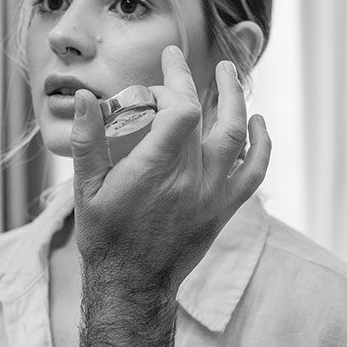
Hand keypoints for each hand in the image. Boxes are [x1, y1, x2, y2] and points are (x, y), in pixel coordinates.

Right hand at [71, 47, 270, 294]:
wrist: (132, 285)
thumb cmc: (104, 237)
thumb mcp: (84, 188)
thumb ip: (86, 141)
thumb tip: (84, 97)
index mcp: (155, 171)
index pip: (181, 110)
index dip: (174, 82)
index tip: (163, 68)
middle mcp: (190, 181)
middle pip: (207, 117)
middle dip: (199, 82)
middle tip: (187, 60)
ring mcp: (212, 195)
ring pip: (237, 138)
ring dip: (236, 101)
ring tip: (229, 75)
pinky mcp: (224, 209)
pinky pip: (255, 172)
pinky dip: (262, 145)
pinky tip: (258, 122)